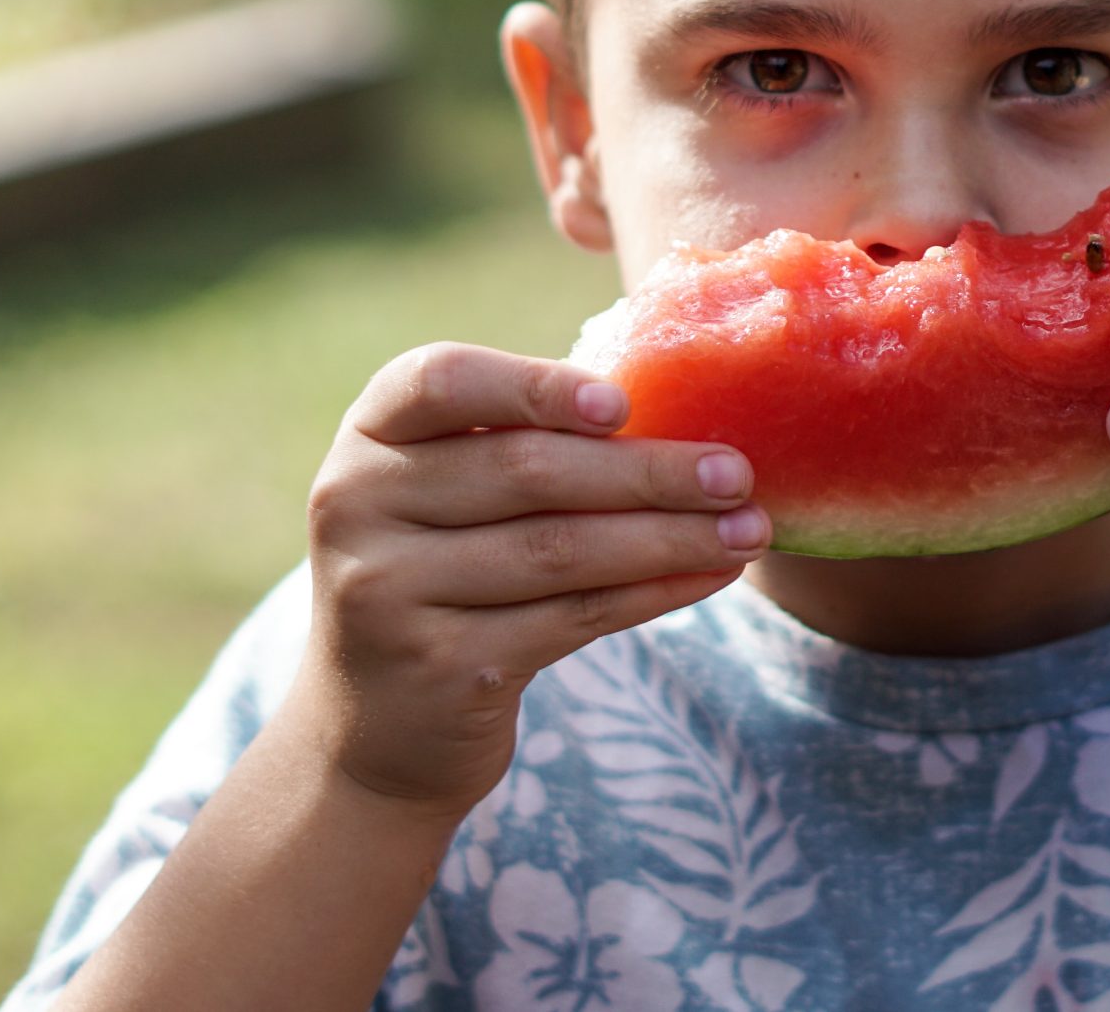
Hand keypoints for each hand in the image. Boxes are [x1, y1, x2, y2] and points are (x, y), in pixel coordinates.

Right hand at [293, 343, 770, 816]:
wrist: (375, 728)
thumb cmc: (444, 572)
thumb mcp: (448, 493)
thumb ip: (522, 441)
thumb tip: (684, 412)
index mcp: (370, 435)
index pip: (440, 380)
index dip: (535, 386)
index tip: (623, 404)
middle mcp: (358, 504)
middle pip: (525, 471)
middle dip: (647, 471)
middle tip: (737, 472)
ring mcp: (390, 592)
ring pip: (560, 550)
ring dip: (670, 537)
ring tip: (751, 529)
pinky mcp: (440, 667)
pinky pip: (572, 618)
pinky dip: (653, 593)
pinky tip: (709, 576)